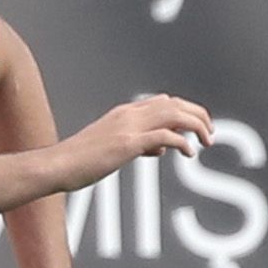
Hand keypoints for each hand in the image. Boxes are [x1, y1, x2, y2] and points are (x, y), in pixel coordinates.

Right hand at [54, 95, 211, 190]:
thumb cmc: (81, 161)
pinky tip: (188, 153)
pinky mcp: (126, 144)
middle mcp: (128, 115)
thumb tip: (160, 149)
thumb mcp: (113, 148)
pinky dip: (182, 142)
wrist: (56, 166)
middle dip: (198, 115)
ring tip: (206, 141)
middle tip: (211, 133)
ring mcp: (127, 128)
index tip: (198, 127)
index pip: (164, 102)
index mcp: (124, 113)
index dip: (185, 111)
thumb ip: (138, 144)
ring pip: (173, 114)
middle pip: (174, 104)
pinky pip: (164, 136)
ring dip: (196, 125)